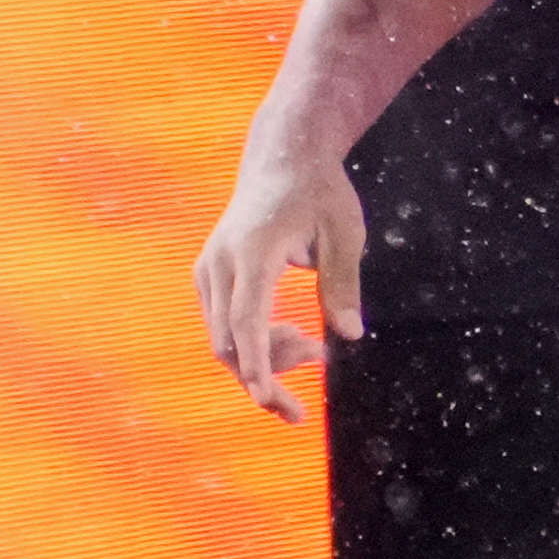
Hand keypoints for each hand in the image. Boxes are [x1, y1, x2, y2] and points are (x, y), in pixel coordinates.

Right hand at [194, 148, 362, 418]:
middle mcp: (220, 262)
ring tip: (313, 346)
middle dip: (266, 377)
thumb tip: (350, 334)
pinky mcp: (209, 277)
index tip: (270, 401)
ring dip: (265, 358)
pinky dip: (254, 342)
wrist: (281, 157)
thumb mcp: (345, 232)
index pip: (246, 320)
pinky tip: (292, 333)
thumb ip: (344, 284)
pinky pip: (224, 327)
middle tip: (311, 392)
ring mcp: (208, 270)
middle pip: (229, 342)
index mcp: (253, 250)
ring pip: (224, 340)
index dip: (257, 365)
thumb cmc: (318, 192)